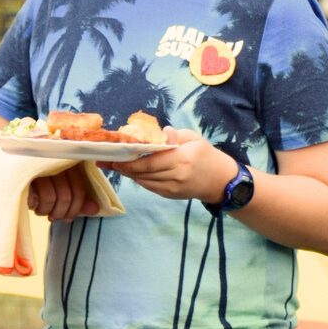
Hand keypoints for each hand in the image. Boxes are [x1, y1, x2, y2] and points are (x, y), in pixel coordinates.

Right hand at [28, 163, 99, 220]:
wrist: (11, 169)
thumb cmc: (40, 182)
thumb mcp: (61, 189)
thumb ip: (77, 198)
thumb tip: (95, 210)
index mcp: (69, 163)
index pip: (79, 190)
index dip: (76, 209)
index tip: (68, 218)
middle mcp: (57, 162)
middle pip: (66, 196)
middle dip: (60, 213)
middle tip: (53, 217)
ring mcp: (40, 166)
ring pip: (51, 198)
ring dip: (46, 211)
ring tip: (41, 211)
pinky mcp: (24, 172)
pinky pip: (34, 197)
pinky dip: (34, 205)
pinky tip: (31, 204)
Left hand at [102, 127, 236, 201]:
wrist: (220, 181)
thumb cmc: (206, 155)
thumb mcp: (194, 138)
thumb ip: (174, 135)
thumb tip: (158, 133)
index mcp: (182, 159)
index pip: (150, 161)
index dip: (130, 160)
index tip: (115, 154)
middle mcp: (176, 175)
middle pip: (143, 173)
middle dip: (123, 167)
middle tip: (106, 161)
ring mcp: (172, 188)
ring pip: (143, 181)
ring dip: (128, 173)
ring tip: (115, 164)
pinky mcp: (170, 195)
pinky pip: (149, 186)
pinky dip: (139, 178)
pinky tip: (132, 171)